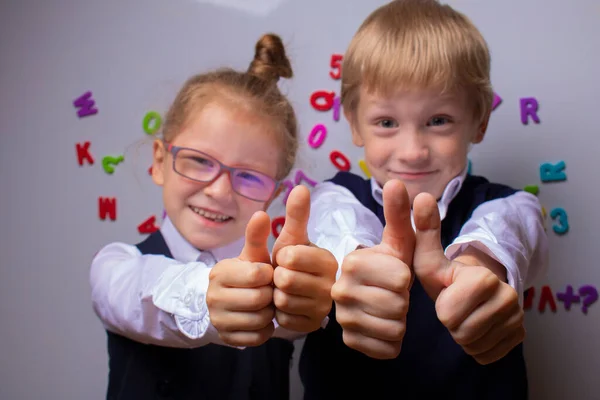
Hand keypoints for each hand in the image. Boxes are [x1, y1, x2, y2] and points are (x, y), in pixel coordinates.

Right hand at [207, 211, 274, 346]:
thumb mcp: (252, 254)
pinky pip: (259, 337)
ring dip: (269, 312)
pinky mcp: (227, 339)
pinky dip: (266, 329)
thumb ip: (257, 235)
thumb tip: (261, 212)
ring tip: (265, 303)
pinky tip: (261, 318)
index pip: (258, 275)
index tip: (266, 273)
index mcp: (219, 273)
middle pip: (260, 299)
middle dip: (270, 294)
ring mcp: (218, 320)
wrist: (229, 301)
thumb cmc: (247, 273)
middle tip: (268, 290)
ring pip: (261, 319)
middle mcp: (213, 297)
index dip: (269, 275)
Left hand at [271, 185, 337, 331]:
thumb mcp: (290, 238)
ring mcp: (324, 309)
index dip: (281, 256)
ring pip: (283, 301)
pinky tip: (286, 305)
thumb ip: (295, 216)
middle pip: (285, 280)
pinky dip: (279, 312)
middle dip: (277, 277)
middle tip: (284, 275)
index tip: (287, 257)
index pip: (291, 257)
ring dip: (276, 295)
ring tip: (285, 290)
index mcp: (329, 260)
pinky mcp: (312, 326)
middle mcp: (332, 286)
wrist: (290, 292)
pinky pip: (283, 319)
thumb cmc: (291, 261)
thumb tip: (300, 187)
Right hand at [331, 180, 414, 358]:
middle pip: (398, 305)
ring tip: (389, 308)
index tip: (394, 273)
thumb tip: (396, 182)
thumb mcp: (397, 240)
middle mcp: (339, 290)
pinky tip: (385, 326)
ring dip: (401, 320)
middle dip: (405, 300)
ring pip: (395, 328)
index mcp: (350, 262)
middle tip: (392, 293)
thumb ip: (398, 214)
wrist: (373, 295)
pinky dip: (394, 341)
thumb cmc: (388, 265)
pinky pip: (388, 349)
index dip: (405, 277)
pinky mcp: (349, 342)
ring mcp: (342, 319)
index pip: (400, 279)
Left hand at [412, 192, 524, 364]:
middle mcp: (509, 298)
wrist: (475, 287)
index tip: (447, 293)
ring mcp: (518, 318)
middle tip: (455, 306)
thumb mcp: (430, 256)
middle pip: (462, 332)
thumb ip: (424, 229)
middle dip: (451, 323)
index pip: (448, 314)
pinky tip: (476, 327)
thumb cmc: (448, 274)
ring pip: (474, 345)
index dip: (442, 307)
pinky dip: (476, 346)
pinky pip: (487, 356)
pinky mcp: (520, 336)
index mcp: (485, 278)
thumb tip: (420, 196)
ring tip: (464, 315)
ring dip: (462, 335)